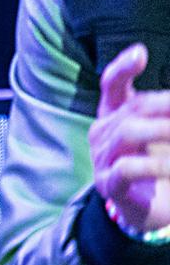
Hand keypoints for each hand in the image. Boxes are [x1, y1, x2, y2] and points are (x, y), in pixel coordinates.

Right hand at [92, 43, 169, 237]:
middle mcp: (103, 133)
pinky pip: (127, 168)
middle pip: (132, 108)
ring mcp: (102, 159)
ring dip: (163, 131)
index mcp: (115, 116)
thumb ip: (164, 113)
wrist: (149, 210)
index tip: (140, 54)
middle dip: (165, 105)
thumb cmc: (157, 166)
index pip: (112, 86)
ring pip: (128, 132)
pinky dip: (154, 164)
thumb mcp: (161, 133)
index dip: (123, 68)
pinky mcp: (108, 184)